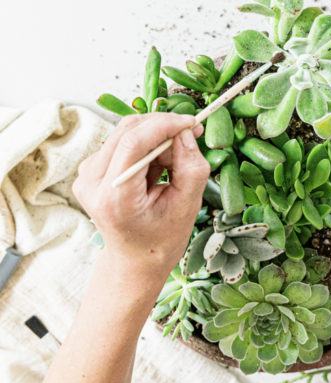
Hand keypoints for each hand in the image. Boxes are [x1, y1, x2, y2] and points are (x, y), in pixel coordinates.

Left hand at [73, 114, 209, 287]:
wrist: (135, 260)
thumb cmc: (162, 239)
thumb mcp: (187, 206)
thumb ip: (191, 166)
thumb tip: (185, 132)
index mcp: (113, 197)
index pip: (133, 142)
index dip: (164, 125)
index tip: (192, 123)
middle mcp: (91, 182)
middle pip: (127, 130)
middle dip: (163, 128)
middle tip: (189, 140)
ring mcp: (86, 175)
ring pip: (126, 132)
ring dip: (155, 139)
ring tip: (172, 166)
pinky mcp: (90, 169)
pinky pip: (122, 141)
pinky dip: (145, 146)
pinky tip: (156, 169)